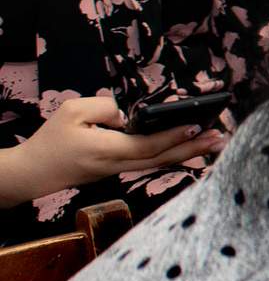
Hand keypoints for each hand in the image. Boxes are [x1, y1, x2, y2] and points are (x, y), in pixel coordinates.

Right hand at [0, 94, 221, 206]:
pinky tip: (189, 148)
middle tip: (221, 137)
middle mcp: (118, 165)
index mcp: (106, 151)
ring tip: (214, 142)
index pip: (149, 145)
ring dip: (188, 152)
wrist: (34, 173)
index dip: (174, 136)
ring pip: (160, 163)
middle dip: (194, 147)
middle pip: (163, 158)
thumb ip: (105, 108)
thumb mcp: (72, 112)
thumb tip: (131, 115)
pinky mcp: (119, 171)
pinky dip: (173, 155)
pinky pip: (151, 163)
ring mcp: (120, 171)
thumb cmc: (51, 140)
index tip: (197, 125)